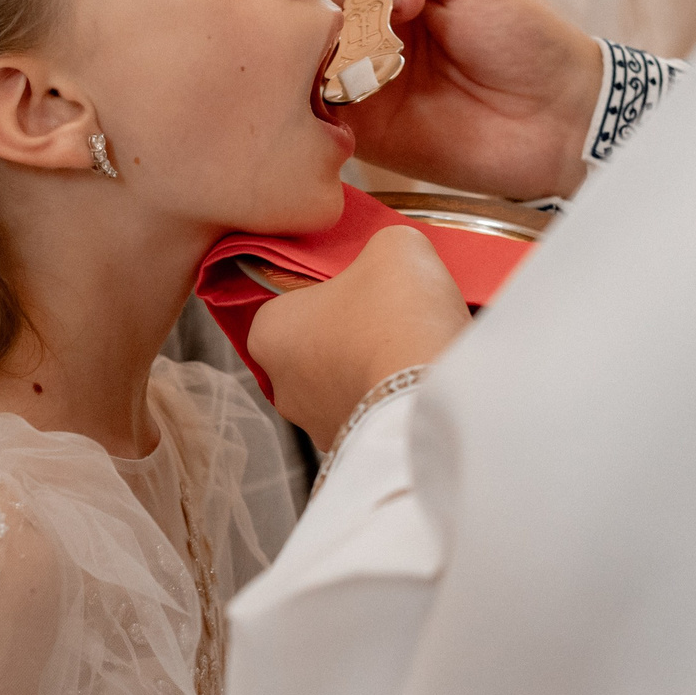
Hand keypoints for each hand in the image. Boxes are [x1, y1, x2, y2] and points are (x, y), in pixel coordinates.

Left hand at [247, 228, 468, 442]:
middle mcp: (281, 386)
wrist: (428, 398)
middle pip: (318, 343)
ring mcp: (316, 425)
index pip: (289, 298)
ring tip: (416, 345)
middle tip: (394, 311)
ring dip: (375, 365)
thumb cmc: (396, 316)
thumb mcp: (393, 246)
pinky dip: (392, 396)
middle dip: (353, 328)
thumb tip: (388, 258)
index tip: (365, 280)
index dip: (329, 284)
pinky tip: (421, 378)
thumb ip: (378, 244)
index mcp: (267, 332)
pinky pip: (372, 411)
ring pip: (345, 381)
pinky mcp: (354, 449)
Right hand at [323, 0, 599, 199]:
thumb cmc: (531, 42)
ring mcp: (371, 75)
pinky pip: (324, 100)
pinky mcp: (367, 125)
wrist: (557, 117)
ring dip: (342, 30)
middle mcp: (382, 27)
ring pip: (319, 43)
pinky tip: (358, 70)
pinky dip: (328, 81)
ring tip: (386, 36)